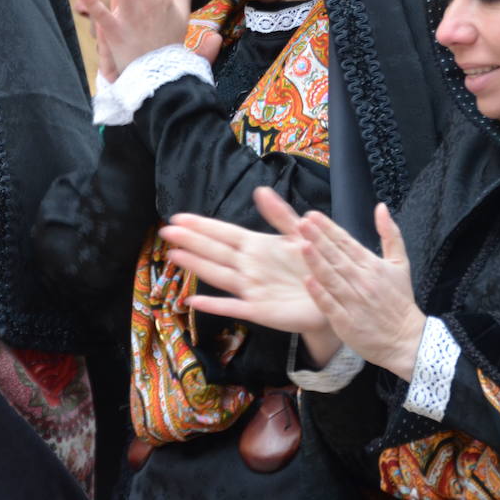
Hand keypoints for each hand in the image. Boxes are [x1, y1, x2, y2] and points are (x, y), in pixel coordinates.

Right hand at [162, 187, 334, 347]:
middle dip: (191, 241)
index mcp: (256, 246)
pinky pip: (233, 307)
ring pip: (218, 275)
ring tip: (174, 255)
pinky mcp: (259, 310)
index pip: (224, 233)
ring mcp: (251, 288)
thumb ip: (279, 215)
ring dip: (196, 265)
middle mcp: (248, 266)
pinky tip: (193, 302)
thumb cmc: (314, 264)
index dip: (202, 225)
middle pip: (215, 251)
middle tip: (167, 231)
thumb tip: (260, 190)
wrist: (332, 296)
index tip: (179, 217)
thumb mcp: (299, 234)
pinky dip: (213, 306)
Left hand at [300, 204, 425, 381]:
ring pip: (333, 279)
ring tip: (303, 245)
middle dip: (318, 239)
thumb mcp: (400, 264)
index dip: (329, 228)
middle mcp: (363, 281)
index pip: (347, 243)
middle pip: (337, 257)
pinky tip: (308, 281)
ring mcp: (354, 302)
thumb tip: (381, 207)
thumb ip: (390, 234)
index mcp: (372, 265)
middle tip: (302, 223)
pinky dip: (320, 294)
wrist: (406, 340)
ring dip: (317, 262)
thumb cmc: (400, 301)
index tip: (312, 216)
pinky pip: (331, 306)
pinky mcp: (347, 322)